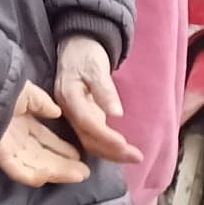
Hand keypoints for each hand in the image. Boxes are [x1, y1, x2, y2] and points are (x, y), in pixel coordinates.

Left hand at [0, 81, 89, 187]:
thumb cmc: (4, 89)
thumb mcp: (28, 94)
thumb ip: (42, 103)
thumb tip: (57, 112)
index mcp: (22, 122)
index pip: (44, 139)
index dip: (61, 148)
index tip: (78, 155)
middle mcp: (16, 137)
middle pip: (42, 156)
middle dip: (64, 165)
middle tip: (84, 172)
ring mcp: (8, 147)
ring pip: (35, 166)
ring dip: (57, 172)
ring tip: (79, 175)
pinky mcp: (0, 155)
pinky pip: (18, 171)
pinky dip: (34, 175)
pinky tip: (53, 175)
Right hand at [55, 34, 141, 163]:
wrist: (76, 46)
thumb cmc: (86, 55)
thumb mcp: (96, 68)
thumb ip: (104, 90)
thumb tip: (116, 114)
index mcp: (68, 97)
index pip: (86, 122)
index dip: (105, 136)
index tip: (124, 145)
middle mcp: (66, 110)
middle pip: (86, 137)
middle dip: (111, 150)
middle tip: (137, 157)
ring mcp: (72, 115)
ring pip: (88, 140)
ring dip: (110, 152)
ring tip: (133, 157)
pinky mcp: (80, 116)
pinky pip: (90, 136)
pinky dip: (105, 146)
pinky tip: (119, 151)